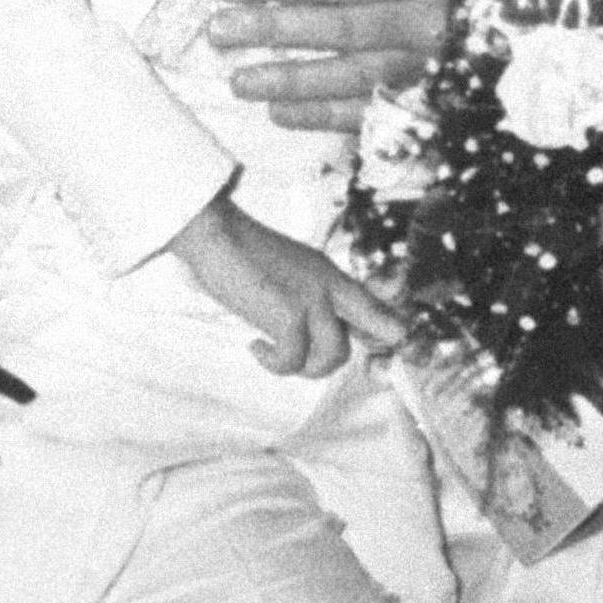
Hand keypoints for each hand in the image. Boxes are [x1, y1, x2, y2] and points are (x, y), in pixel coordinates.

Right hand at [169, 194, 404, 377]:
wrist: (216, 235)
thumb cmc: (241, 254)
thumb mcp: (288, 271)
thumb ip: (306, 296)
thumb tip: (308, 329)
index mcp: (330, 275)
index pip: (376, 306)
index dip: (387, 330)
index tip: (386, 346)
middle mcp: (330, 287)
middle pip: (373, 332)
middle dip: (336, 358)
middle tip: (303, 360)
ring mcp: (313, 301)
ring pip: (333, 357)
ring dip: (302, 367)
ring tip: (275, 354)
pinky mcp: (290, 315)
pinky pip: (292, 360)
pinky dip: (272, 362)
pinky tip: (256, 347)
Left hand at [208, 0, 470, 131]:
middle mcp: (432, 21)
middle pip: (344, 29)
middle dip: (275, 30)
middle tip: (219, 31)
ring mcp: (429, 65)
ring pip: (355, 77)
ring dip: (293, 82)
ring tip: (238, 80)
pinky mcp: (424, 95)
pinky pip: (371, 111)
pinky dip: (324, 117)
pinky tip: (278, 111)